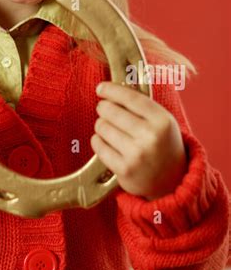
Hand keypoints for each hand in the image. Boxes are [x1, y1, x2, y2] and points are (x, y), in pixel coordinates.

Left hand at [91, 81, 188, 200]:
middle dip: (104, 108)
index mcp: (162, 121)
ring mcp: (136, 155)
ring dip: (102, 125)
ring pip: (102, 127)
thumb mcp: (162, 121)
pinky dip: (98, 140)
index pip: (130, 98)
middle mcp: (150, 137)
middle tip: (106, 110)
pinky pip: (98, 145)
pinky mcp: (124, 170)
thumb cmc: (163, 145)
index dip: (112, 90)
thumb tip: (113, 89)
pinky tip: (107, 142)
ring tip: (111, 129)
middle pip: (111, 111)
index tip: (101, 88)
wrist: (172, 182)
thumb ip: (141, 105)